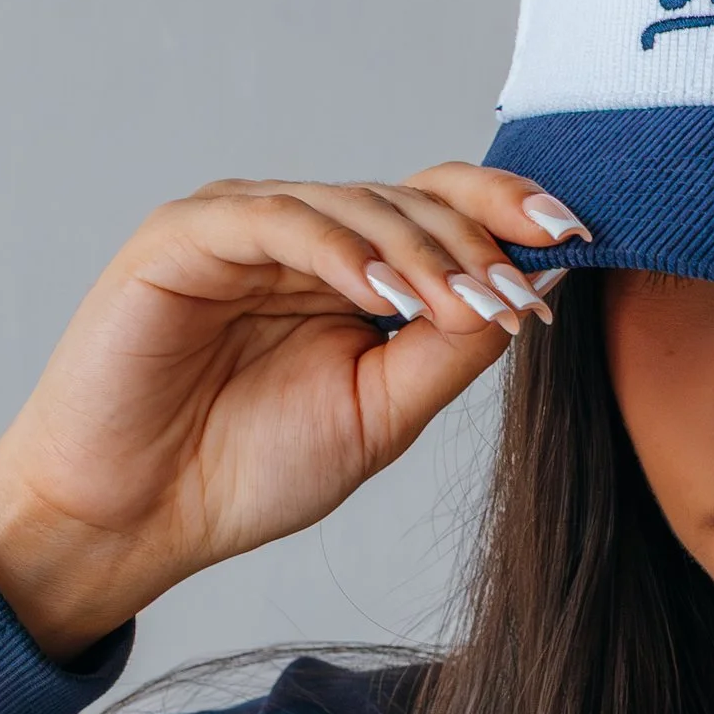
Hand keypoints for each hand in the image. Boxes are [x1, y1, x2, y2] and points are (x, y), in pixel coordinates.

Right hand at [0, 167, 588, 655]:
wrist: (135, 519)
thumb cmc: (245, 470)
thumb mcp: (381, 412)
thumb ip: (453, 347)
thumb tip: (543, 277)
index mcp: (351, 268)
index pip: (442, 209)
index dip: (509, 212)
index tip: (578, 240)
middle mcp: (301, 234)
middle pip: (410, 194)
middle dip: (476, 242)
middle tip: (520, 295)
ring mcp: (241, 226)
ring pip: (352, 202)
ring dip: (420, 250)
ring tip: (465, 300)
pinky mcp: (183, 236)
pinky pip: (274, 217)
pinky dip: (335, 247)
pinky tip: (382, 293)